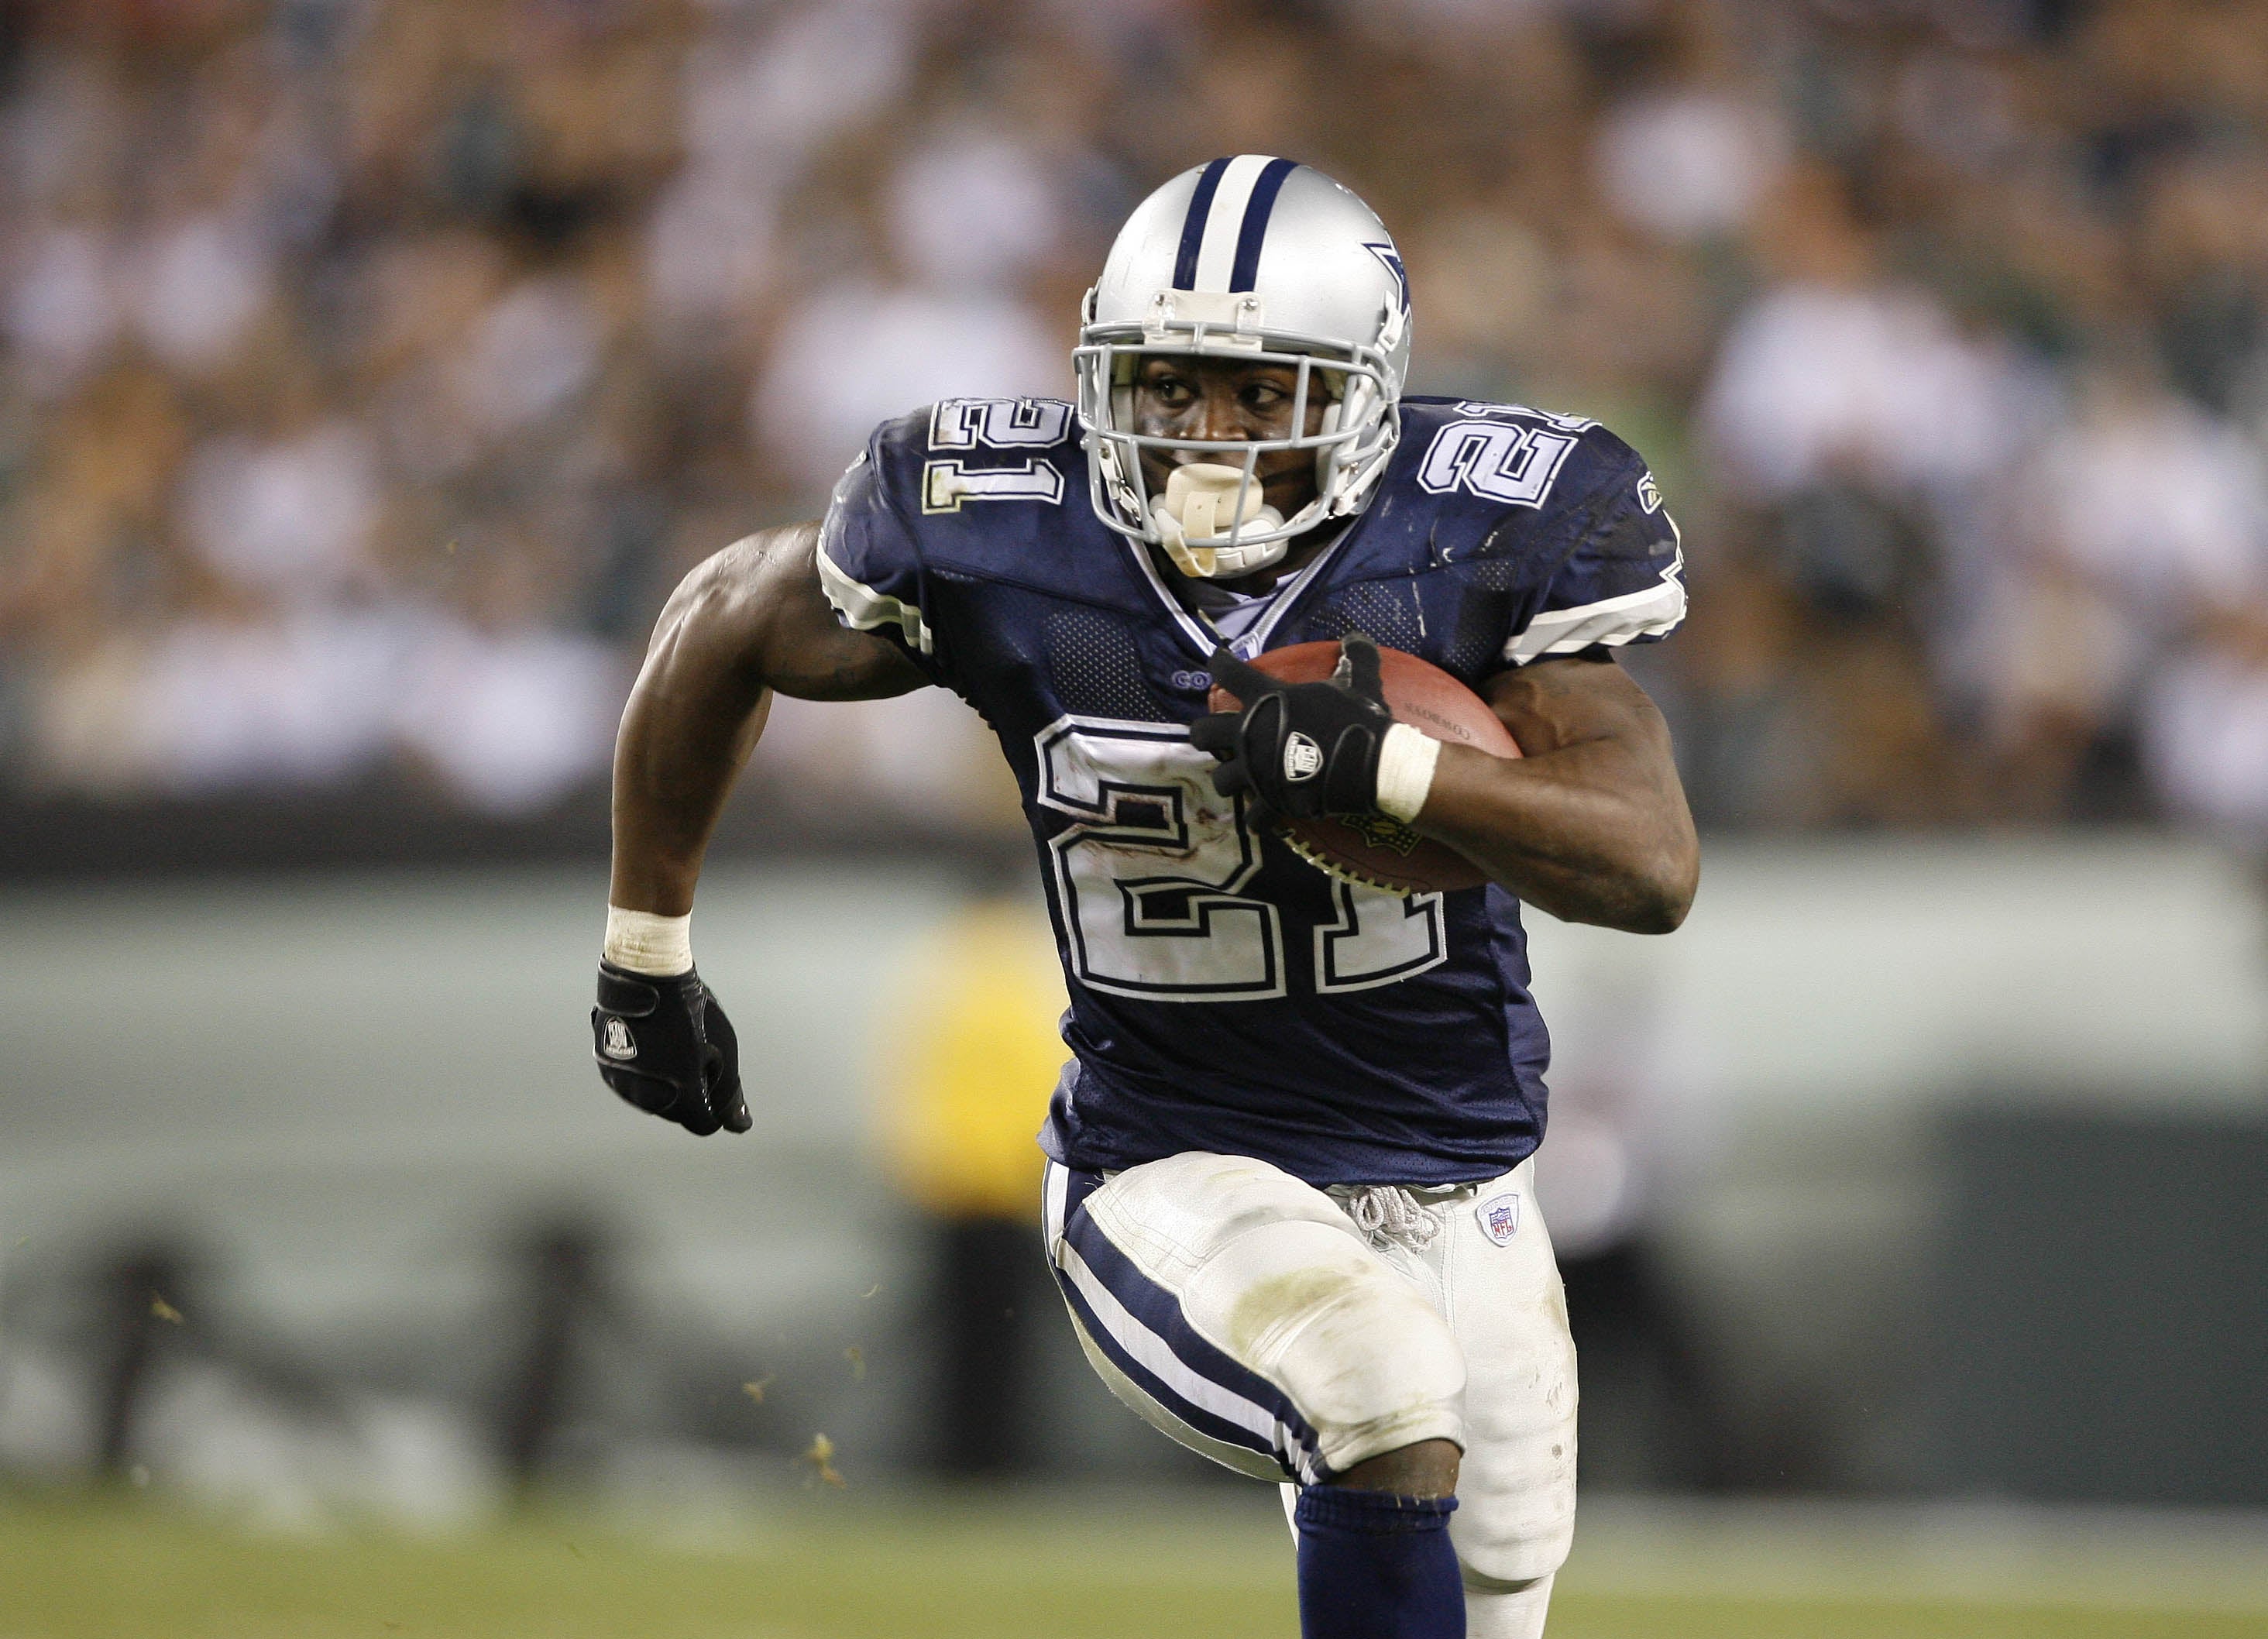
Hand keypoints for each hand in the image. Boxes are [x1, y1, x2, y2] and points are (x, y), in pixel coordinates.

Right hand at [591, 962, 749, 1135]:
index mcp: (680, 1099)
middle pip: (677, 1112)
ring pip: (651, 1097)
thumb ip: (730, 1095)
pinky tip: (652, 1039)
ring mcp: (621, 1082)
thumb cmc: (691, 1012)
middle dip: (689, 1090)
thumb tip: (740, 1126)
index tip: (713, 1072)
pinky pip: (631, 1079)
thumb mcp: (723, 1051)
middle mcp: (645, 1099)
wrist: (647, 974)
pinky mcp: (605, 1065)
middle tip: (694, 1049)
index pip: (704, 1123)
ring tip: (671, 1040)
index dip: (715, 1102)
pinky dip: (644, 1068)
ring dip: (665, 1081)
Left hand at [1190, 633, 1394, 818]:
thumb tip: (1357, 634)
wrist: (1376, 765)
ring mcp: (1257, 771)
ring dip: (1231, 780)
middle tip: (1219, 737)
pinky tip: (1263, 818)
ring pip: (1221, 780)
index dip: (1219, 662)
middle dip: (1205, 734)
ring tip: (1243, 780)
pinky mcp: (1271, 801)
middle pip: (1202, 733)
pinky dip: (1257, 819)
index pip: (1228, 672)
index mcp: (1267, 698)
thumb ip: (1355, 656)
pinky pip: (1252, 818)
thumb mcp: (1360, 681)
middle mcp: (1251, 733)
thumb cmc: (1361, 719)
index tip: (1219, 661)